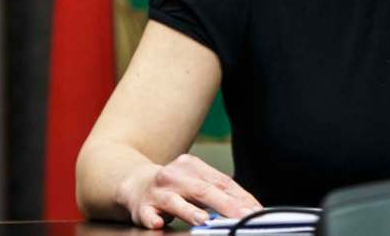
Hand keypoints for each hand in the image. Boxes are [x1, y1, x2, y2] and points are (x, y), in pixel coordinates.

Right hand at [117, 154, 261, 228]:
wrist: (135, 183)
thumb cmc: (173, 185)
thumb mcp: (195, 181)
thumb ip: (217, 192)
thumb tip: (246, 206)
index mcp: (193, 167)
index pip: (222, 182)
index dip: (240, 197)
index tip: (255, 210)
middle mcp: (176, 176)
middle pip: (203, 190)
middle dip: (225, 204)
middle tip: (242, 216)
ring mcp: (158, 191)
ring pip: (175, 201)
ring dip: (189, 211)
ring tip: (203, 220)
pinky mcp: (142, 206)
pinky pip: (147, 214)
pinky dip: (152, 219)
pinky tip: (158, 223)